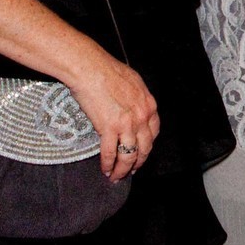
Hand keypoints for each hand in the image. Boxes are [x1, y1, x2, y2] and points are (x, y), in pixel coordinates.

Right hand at [67, 52, 159, 181]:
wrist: (90, 68)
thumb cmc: (107, 71)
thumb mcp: (133, 83)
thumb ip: (137, 99)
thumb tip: (133, 107)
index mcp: (149, 104)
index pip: (154, 132)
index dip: (147, 146)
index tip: (142, 154)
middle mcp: (142, 116)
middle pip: (145, 147)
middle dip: (138, 163)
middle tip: (131, 171)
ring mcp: (127, 123)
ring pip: (129, 155)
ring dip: (123, 169)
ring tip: (117, 177)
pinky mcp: (109, 128)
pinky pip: (110, 153)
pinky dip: (108, 164)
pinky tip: (105, 170)